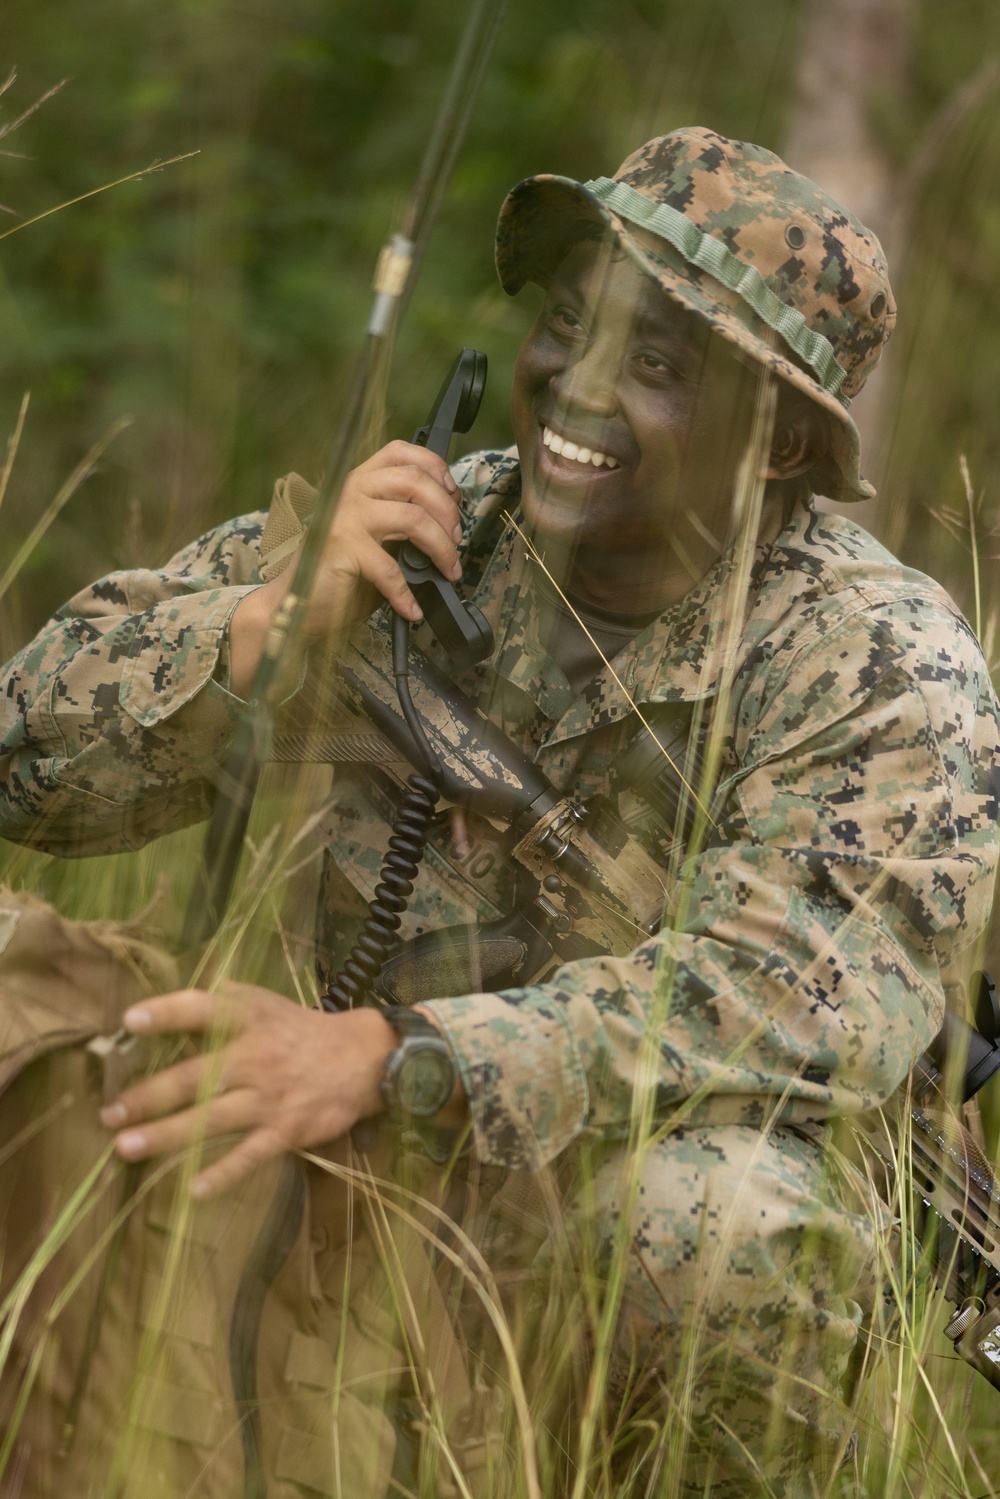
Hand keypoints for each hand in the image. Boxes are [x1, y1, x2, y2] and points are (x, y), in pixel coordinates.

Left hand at [98, 984, 396, 1198]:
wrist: (365, 1059)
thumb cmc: (302, 1031)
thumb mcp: (268, 1003)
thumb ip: (226, 1000)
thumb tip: (180, 996)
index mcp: (250, 1018)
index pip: (204, 1010)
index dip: (167, 1013)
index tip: (129, 1021)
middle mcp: (256, 1055)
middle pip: (195, 1076)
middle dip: (148, 1095)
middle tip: (109, 1113)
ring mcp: (270, 1096)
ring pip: (211, 1119)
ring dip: (166, 1135)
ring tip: (125, 1147)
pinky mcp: (287, 1130)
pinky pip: (249, 1156)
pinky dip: (223, 1173)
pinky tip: (193, 1190)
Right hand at [229, 441, 462, 697]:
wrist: (292, 601)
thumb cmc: (337, 571)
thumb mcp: (373, 536)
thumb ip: (401, 523)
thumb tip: (448, 527)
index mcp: (359, 482)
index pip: (401, 452)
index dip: (435, 467)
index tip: (454, 497)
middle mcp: (351, 490)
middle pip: (415, 481)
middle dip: (447, 511)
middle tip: (456, 540)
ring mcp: (346, 517)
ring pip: (413, 518)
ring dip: (441, 547)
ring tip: (448, 570)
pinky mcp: (342, 547)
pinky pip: (390, 569)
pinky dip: (407, 593)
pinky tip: (412, 609)